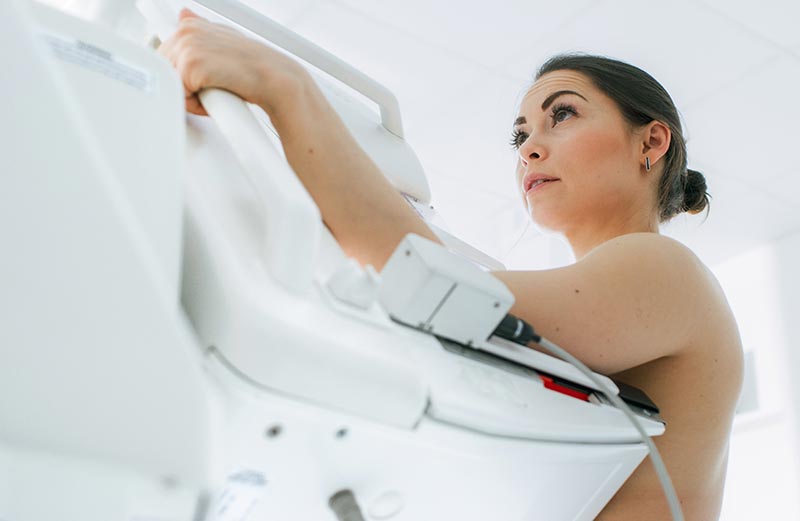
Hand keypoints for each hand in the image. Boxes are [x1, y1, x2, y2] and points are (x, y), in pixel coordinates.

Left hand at [158, 9, 308, 115]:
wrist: (275, 80)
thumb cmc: (253, 68)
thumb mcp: (224, 40)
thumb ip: (201, 30)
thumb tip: (183, 13)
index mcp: (190, 26)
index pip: (164, 57)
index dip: (179, 75)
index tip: (198, 82)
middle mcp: (186, 32)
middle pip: (164, 72)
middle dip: (184, 86)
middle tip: (212, 89)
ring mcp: (187, 48)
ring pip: (171, 85)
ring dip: (190, 97)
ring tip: (216, 92)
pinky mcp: (191, 67)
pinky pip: (180, 97)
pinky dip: (197, 105)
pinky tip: (217, 97)